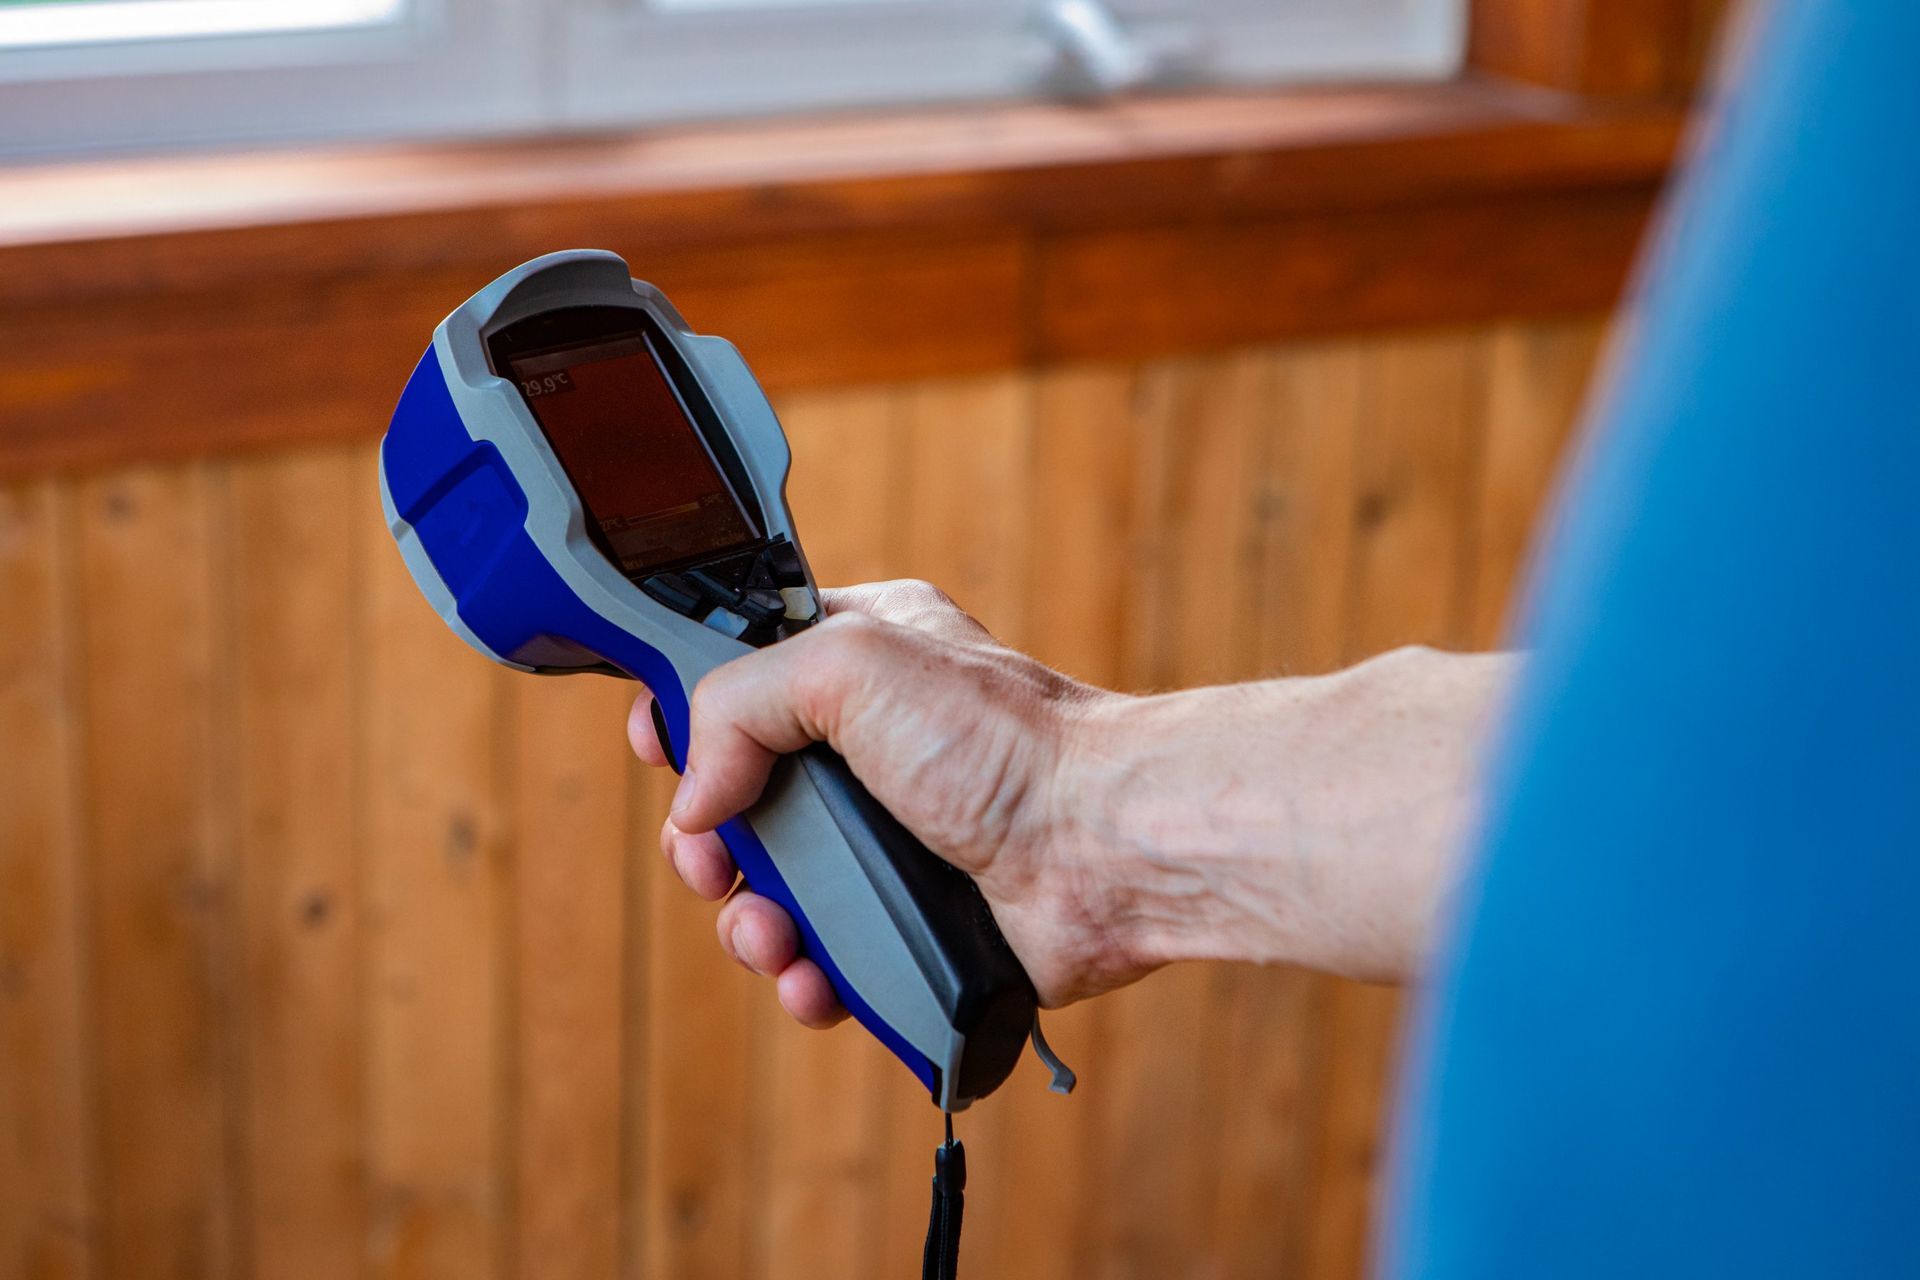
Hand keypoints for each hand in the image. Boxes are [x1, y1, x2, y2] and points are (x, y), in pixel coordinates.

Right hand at [627, 581, 1140, 1027]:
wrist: (1107, 849)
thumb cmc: (1007, 743)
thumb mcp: (853, 664)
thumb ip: (742, 702)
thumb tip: (697, 800)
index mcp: (859, 660)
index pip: (739, 672)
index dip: (686, 711)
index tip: (659, 747)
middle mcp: (870, 749)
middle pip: (739, 798)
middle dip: (707, 842)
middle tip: (711, 862)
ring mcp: (892, 840)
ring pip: (774, 890)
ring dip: (749, 923)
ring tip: (772, 936)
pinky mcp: (913, 921)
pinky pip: (828, 957)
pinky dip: (806, 976)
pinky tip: (813, 981)